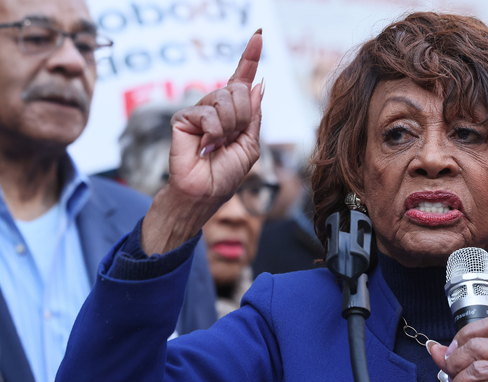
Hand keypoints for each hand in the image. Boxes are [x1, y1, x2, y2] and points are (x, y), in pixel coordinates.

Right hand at [141, 30, 264, 254]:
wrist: (204, 193)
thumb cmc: (225, 174)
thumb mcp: (250, 144)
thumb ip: (254, 114)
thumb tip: (259, 84)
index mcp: (233, 113)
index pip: (242, 80)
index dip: (250, 58)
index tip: (258, 35)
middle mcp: (215, 108)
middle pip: (240, 90)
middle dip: (243, 116)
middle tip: (231, 137)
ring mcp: (199, 111)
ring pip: (226, 99)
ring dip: (229, 126)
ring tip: (217, 144)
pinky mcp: (183, 118)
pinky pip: (207, 113)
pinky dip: (212, 131)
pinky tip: (204, 145)